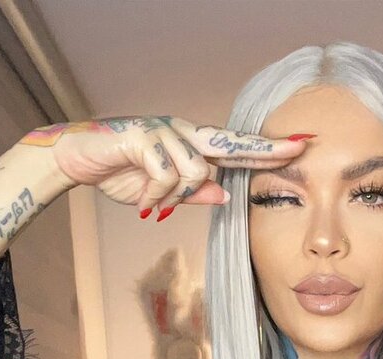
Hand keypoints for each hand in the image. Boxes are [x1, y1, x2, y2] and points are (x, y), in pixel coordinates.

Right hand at [18, 115, 312, 216]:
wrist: (80, 158)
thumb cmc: (123, 172)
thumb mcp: (164, 192)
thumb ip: (194, 194)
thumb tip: (224, 195)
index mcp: (193, 146)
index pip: (238, 148)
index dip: (269, 149)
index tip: (301, 146)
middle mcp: (184, 133)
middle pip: (233, 143)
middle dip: (267, 148)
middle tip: (302, 146)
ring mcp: (165, 131)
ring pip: (195, 172)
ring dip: (174, 197)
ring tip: (152, 202)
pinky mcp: (144, 137)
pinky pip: (166, 176)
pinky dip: (154, 196)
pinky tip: (141, 202)